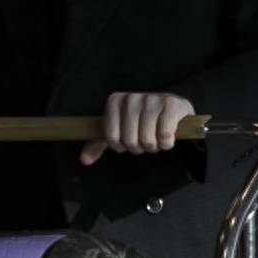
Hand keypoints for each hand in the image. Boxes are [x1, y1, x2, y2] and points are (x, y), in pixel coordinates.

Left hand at [82, 92, 196, 163]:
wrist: (173, 110)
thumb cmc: (142, 122)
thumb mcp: (118, 130)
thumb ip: (99, 143)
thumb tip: (84, 159)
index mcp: (115, 101)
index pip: (111, 138)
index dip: (121, 146)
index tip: (128, 139)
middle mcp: (131, 97)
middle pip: (130, 140)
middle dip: (139, 147)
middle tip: (145, 140)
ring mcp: (152, 98)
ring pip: (147, 139)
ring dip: (154, 146)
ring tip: (156, 138)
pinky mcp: (171, 103)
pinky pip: (164, 135)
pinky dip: (167, 143)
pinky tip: (168, 136)